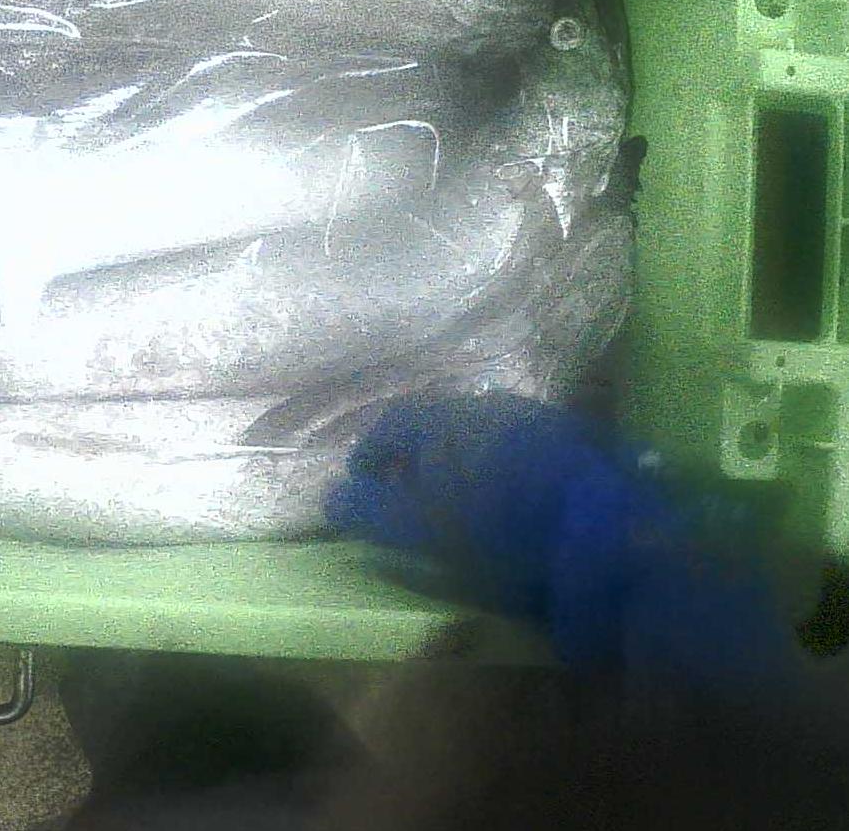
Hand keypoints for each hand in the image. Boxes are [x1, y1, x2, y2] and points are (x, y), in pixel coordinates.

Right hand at [328, 394, 799, 688]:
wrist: (614, 541)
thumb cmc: (502, 535)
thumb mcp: (421, 531)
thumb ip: (371, 511)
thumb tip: (334, 495)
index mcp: (446, 419)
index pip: (390, 425)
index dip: (368, 457)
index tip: (360, 489)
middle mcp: (491, 407)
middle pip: (436, 429)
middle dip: (415, 462)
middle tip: (407, 503)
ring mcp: (541, 423)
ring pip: (482, 440)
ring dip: (462, 469)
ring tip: (461, 512)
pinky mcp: (582, 448)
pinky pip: (522, 456)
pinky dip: (503, 478)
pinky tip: (513, 513)